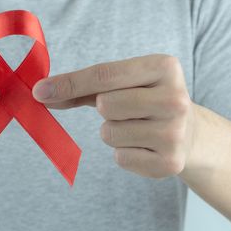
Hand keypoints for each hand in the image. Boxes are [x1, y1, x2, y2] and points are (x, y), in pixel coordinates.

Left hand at [32, 54, 195, 177]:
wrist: (190, 131)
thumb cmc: (146, 99)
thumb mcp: (124, 83)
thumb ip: (84, 87)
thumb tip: (42, 93)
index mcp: (164, 67)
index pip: (105, 74)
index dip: (69, 83)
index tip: (40, 91)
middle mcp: (175, 98)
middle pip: (106, 104)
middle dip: (105, 108)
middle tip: (125, 109)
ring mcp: (175, 132)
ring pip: (110, 133)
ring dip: (113, 132)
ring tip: (137, 127)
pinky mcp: (170, 162)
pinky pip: (120, 158)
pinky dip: (124, 152)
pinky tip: (144, 145)